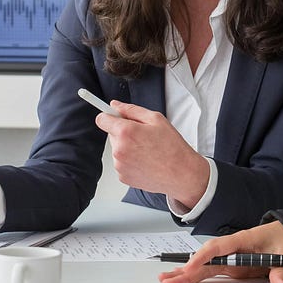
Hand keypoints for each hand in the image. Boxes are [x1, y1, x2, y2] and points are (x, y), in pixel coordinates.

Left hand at [94, 100, 209, 209]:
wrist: (181, 174)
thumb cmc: (172, 147)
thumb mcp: (156, 119)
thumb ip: (131, 110)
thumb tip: (116, 105)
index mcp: (126, 132)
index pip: (101, 119)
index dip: (108, 116)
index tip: (112, 116)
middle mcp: (119, 149)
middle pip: (111, 134)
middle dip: (123, 132)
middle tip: (143, 135)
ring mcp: (120, 165)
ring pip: (116, 149)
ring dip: (126, 147)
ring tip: (147, 150)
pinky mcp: (123, 176)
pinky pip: (121, 162)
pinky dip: (129, 160)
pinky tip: (145, 161)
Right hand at [157, 220, 282, 282]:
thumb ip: (282, 272)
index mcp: (242, 240)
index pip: (219, 247)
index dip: (203, 257)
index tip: (191, 268)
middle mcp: (231, 249)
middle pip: (205, 258)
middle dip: (186, 269)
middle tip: (168, 279)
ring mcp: (229, 258)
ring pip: (203, 267)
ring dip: (185, 274)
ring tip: (167, 282)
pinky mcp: (230, 267)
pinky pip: (209, 272)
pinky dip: (195, 278)